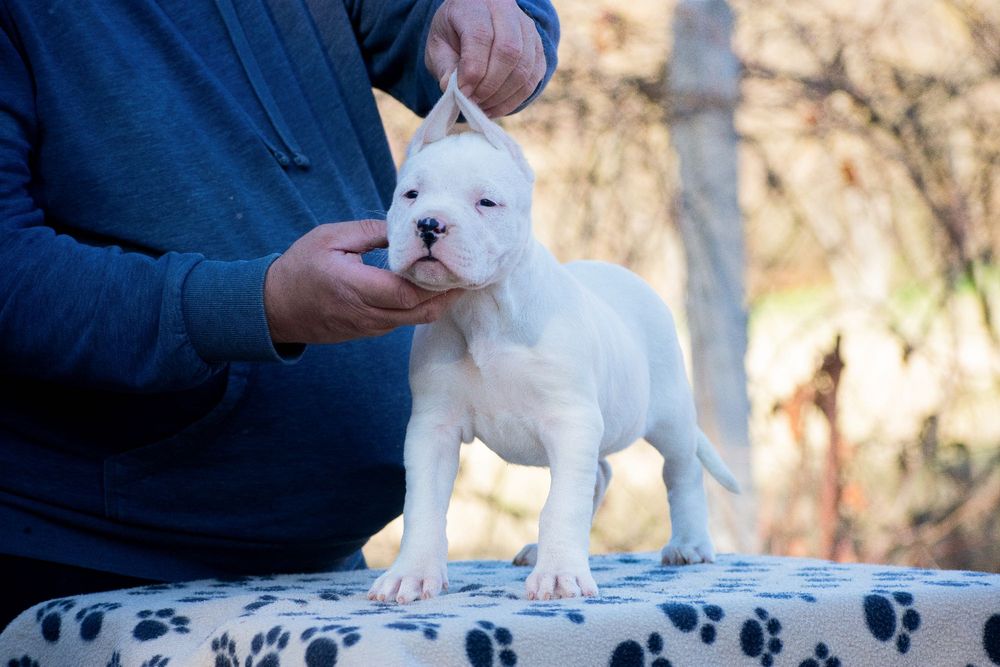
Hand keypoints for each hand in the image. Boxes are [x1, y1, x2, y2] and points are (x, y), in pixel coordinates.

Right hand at [264, 220, 460, 343]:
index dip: (434, 282)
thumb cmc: (300, 267)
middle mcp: (365, 313)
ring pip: (413, 320)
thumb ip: (370, 232)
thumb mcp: (330, 237)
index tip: (455, 265)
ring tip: (457, 280)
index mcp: (354, 287)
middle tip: (469, 275)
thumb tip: (406, 228)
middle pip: (418, 311)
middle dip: (446, 295)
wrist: (274, 307)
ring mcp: (367, 327)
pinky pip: (401, 321)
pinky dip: (420, 308)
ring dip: (436, 303)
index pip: (405, 292)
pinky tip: (431, 290)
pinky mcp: (368, 332)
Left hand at [426, 0, 545, 117]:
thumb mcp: (438, 45)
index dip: (473, 71)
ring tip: (483, 107)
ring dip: (504, 95)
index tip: (463, 93)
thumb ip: (444, 66)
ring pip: (525, 66)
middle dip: (490, 85)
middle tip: (474, 102)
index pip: (481, 37)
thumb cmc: (453, 34)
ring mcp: (527, 28)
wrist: (475, 20)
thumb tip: (454, 91)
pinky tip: (497, 106)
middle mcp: (506, 11)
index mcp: (475, 6)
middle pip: (509, 51)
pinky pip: (534, 77)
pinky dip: (516, 98)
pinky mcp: (537, 47)